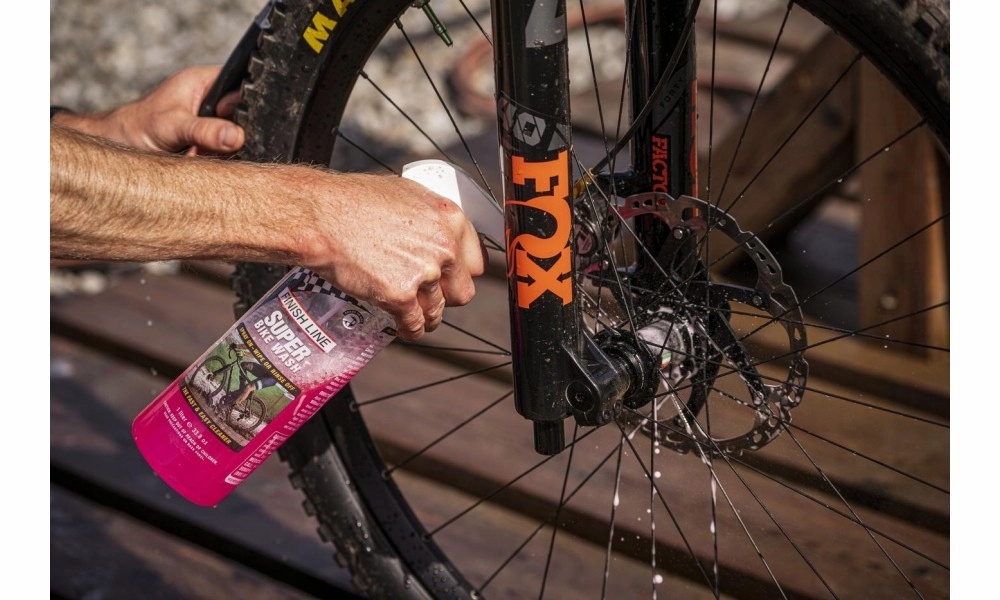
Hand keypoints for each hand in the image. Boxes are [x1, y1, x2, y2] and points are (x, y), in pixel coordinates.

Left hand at [53, 65, 243, 154]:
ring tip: (201, 153)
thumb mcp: (173, 126)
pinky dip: (222, 162)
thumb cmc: (138, 127)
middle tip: (214, 144)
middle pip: (246, 116)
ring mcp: (214, 124)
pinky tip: (203, 161)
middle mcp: (214, 101)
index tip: (239, 125)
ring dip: (229, 150)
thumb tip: (236, 137)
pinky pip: (231, 154)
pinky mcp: (213, 145)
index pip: (244, 87)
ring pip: (240, 138)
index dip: (249, 106)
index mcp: (206, 82)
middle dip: (239, 133)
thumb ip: (205, 130)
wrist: (120, 149)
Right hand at [298, 173, 485, 340]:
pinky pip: (414, 324)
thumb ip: (431, 217)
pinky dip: (410, 330)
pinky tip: (403, 328)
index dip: (462, 273)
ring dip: (427, 316)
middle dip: (447, 297)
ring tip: (415, 316)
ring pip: (438, 310)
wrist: (321, 217)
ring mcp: (424, 273)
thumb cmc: (354, 200)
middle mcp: (444, 247)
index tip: (452, 280)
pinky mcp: (400, 296)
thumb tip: (439, 233)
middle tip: (431, 296)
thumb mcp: (405, 193)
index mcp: (450, 219)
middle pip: (462, 291)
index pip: (477, 261)